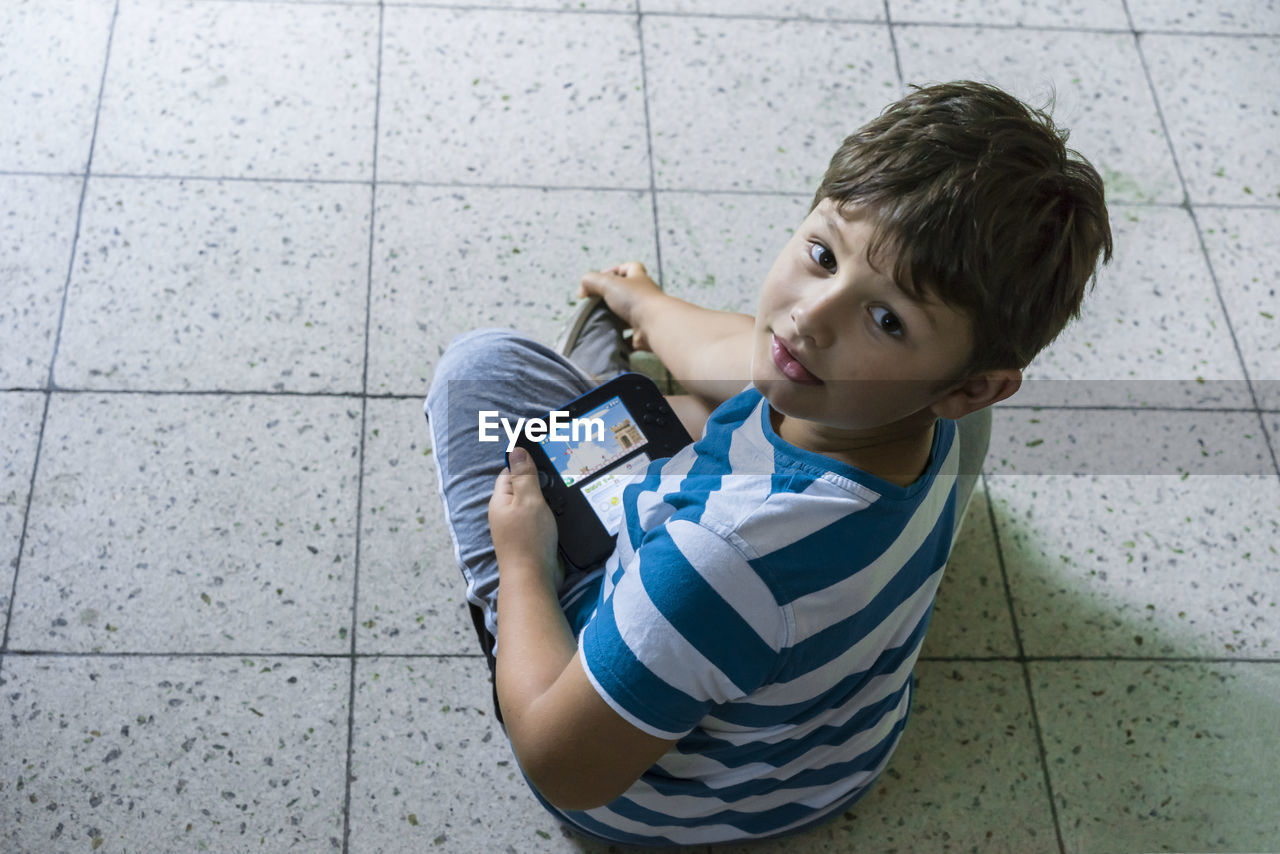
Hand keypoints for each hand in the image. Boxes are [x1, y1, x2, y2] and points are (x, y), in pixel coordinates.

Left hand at [488, 447, 562, 587]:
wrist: (534, 579)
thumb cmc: (528, 540)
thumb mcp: (528, 500)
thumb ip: (524, 475)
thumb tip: (516, 451)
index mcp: (501, 500)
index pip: (509, 472)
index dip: (526, 464)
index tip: (545, 458)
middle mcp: (508, 512)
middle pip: (525, 487)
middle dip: (542, 482)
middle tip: (559, 479)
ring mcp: (520, 526)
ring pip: (537, 503)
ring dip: (551, 500)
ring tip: (563, 497)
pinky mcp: (533, 538)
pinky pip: (544, 518)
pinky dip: (554, 514)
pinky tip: (564, 514)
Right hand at [578, 261, 662, 350]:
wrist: (656, 325)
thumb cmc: (635, 300)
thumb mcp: (608, 283)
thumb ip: (591, 281)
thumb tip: (582, 290)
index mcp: (639, 280)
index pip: (630, 268)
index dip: (616, 269)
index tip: (602, 278)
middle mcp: (644, 297)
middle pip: (628, 293)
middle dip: (612, 298)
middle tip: (597, 303)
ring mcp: (645, 316)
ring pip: (628, 316)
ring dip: (615, 320)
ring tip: (600, 321)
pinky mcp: (644, 335)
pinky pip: (630, 338)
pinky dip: (620, 340)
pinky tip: (610, 340)